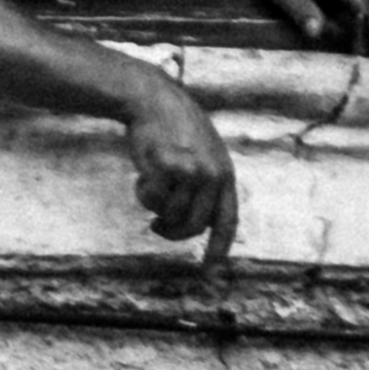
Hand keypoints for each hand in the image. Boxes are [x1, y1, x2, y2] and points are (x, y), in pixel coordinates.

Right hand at [117, 68, 237, 266]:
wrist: (153, 98)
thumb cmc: (172, 128)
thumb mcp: (203, 154)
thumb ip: (206, 186)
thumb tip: (200, 225)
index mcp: (225, 174)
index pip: (227, 221)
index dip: (218, 249)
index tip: (209, 271)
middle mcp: (213, 174)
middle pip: (193, 225)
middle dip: (172, 232)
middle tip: (157, 227)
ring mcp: (193, 170)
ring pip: (170, 214)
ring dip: (154, 206)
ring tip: (150, 183)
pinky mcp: (170, 166)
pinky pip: (152, 200)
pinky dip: (143, 192)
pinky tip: (142, 173)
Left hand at [251, 0, 368, 52]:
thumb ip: (299, 7)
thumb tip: (319, 33)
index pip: (362, 5)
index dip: (365, 32)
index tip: (361, 54)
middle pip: (368, 3)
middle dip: (363, 29)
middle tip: (354, 52)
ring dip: (358, 17)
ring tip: (348, 39)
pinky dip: (353, 4)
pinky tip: (338, 16)